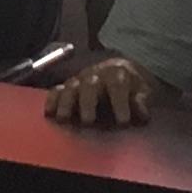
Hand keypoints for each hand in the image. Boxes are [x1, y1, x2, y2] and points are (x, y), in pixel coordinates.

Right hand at [44, 57, 165, 127]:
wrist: (118, 70)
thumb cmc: (130, 85)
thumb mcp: (142, 90)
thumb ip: (142, 100)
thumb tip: (142, 114)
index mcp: (116, 74)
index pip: (117, 87)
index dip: (120, 103)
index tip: (123, 122)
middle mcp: (95, 75)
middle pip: (89, 85)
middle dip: (88, 103)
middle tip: (88, 121)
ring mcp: (80, 80)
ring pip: (70, 87)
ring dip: (66, 103)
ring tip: (64, 118)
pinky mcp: (68, 86)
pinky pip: (56, 90)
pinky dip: (52, 100)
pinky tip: (49, 113)